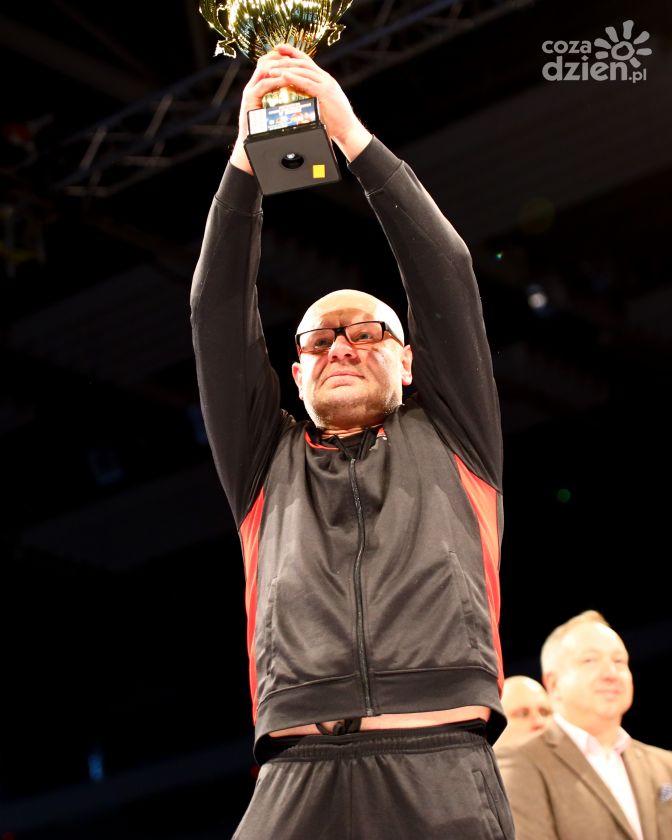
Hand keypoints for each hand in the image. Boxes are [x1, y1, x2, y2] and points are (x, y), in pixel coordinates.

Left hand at [230, 45, 371, 172]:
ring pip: (303, 70)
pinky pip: (306, 82)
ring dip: (285, 68)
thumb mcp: (321, 104)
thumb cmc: (335, 122)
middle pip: (302, 62)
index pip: (306, 61)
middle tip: (269, 57)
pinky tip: (283, 76)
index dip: (292, 53)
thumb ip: (311, 96)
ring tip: (270, 69)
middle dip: (285, 58)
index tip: (278, 48)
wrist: (348, 131)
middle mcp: (325, 78)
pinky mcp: (325, 93)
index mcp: (324, 79)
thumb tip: (297, 95)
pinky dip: (294, 78)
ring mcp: (326, 84)